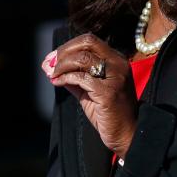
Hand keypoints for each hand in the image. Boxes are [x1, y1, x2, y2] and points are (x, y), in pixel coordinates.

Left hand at [42, 33, 137, 157]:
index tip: (52, 58)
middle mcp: (118, 64)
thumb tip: (53, 69)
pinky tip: (57, 82)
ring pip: (83, 58)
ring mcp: (115, 77)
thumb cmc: (109, 114)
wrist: (127, 135)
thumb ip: (75, 78)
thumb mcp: (90, 91)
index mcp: (116, 60)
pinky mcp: (108, 92)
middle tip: (50, 64)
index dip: (68, 46)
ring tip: (52, 74)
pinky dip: (65, 78)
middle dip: (64, 51)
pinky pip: (81, 77)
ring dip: (62, 65)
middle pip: (87, 43)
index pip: (90, 41)